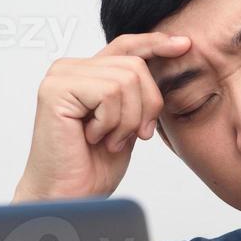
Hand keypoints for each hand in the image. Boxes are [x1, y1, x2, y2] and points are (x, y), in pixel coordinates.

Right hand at [13, 32, 191, 201]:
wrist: (70, 196)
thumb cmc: (94, 166)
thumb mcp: (129, 122)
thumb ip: (140, 94)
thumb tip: (172, 62)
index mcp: (86, 73)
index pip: (126, 46)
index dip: (156, 43)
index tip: (184, 45)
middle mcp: (70, 68)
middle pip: (135, 66)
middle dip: (145, 107)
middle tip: (132, 136)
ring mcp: (60, 76)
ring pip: (126, 80)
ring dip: (127, 120)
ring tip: (109, 140)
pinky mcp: (56, 89)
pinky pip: (108, 93)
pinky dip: (111, 122)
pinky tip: (93, 138)